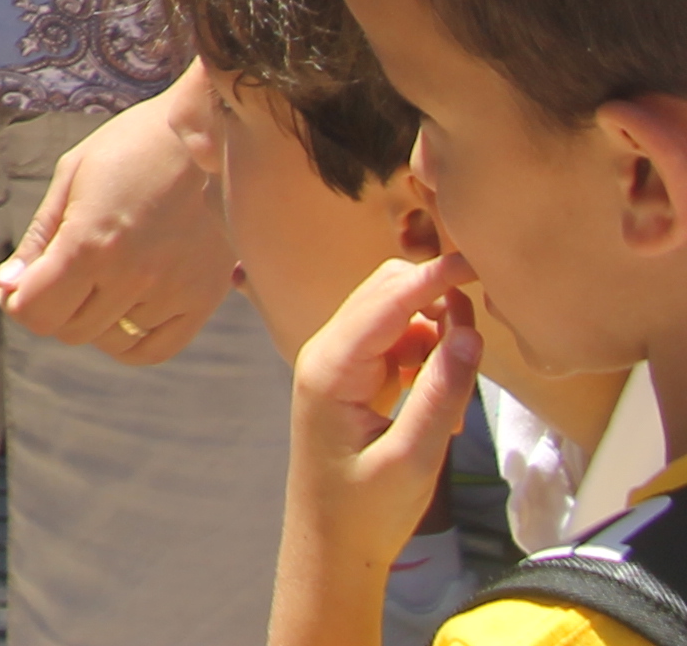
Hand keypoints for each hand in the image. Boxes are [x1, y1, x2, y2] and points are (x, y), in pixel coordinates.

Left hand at [0, 85, 240, 361]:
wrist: (208, 135)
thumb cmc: (130, 146)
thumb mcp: (71, 178)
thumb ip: (40, 239)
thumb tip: (7, 286)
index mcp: (89, 244)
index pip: (35, 311)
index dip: (16, 301)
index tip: (19, 283)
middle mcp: (132, 277)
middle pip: (68, 329)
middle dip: (51, 307)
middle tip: (59, 275)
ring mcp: (171, 293)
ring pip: (109, 341)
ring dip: (91, 319)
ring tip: (98, 280)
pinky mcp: (204, 299)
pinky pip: (155, 349)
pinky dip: (130, 338)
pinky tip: (124, 308)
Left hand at [280, 254, 483, 634]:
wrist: (331, 545)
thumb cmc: (366, 510)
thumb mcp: (412, 458)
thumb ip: (441, 395)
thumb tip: (469, 334)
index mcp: (331, 367)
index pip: (385, 301)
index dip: (432, 276)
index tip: (478, 260)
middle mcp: (327, 354)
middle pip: (385, 292)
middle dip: (435, 298)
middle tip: (477, 340)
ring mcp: (338, 363)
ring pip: (393, 314)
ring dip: (434, 330)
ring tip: (459, 384)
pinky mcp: (354, 378)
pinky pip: (395, 343)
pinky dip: (426, 355)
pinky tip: (443, 399)